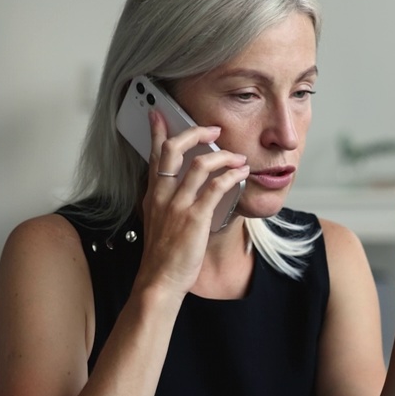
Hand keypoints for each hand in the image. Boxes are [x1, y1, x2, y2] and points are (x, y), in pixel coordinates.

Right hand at [136, 110, 249, 295]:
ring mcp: (178, 205)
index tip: (159, 113)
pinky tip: (241, 174)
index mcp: (153, 196)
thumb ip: (169, 204)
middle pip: (174, 149)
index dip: (158, 132)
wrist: (159, 282)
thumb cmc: (163, 257)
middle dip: (195, 133)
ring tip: (238, 157)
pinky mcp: (194, 218)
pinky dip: (231, 176)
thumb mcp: (159, 223)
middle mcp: (162, 196)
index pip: (154, 155)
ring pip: (200, 165)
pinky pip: (215, 187)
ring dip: (223, 155)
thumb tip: (188, 191)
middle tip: (213, 129)